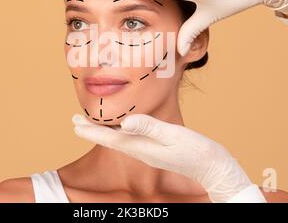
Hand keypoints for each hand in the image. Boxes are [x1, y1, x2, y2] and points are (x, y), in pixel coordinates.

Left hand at [72, 113, 265, 202]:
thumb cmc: (196, 150)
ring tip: (92, 122)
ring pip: (119, 139)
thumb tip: (125, 122)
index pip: (110, 137)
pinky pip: (132, 139)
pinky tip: (121, 127)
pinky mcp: (156, 149)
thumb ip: (149, 127)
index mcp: (142, 147)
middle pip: (111, 139)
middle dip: (92, 130)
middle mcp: (141, 151)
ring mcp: (148, 151)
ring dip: (104, 130)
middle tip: (75, 120)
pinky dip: (120, 131)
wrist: (213, 167)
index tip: (74, 123)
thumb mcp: (173, 135)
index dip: (91, 130)